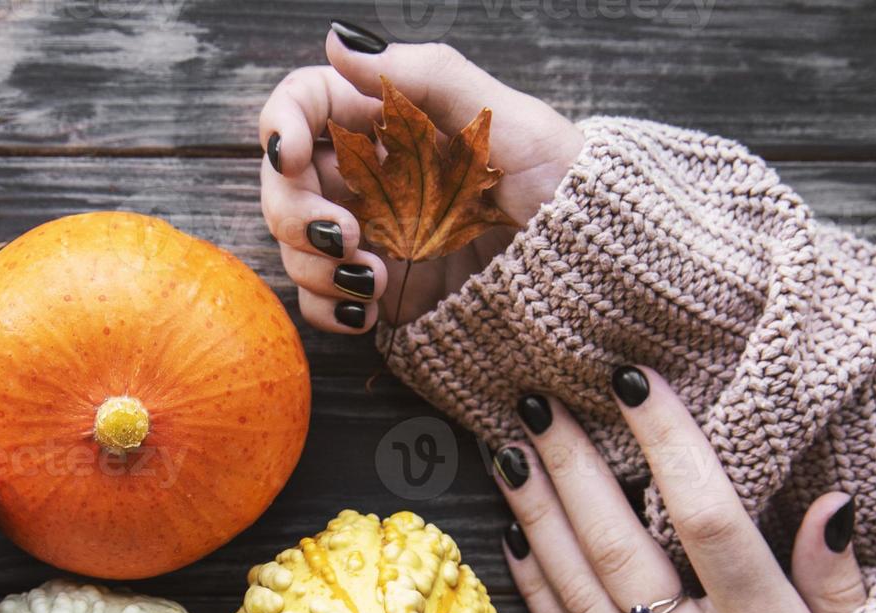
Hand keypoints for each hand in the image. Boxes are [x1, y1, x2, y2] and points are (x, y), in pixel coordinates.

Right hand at [258, 24, 582, 334]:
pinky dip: (330, 309)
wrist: (592, 264)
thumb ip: (424, 74)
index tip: (296, 152)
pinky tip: (369, 308)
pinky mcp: (380, 290)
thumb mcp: (503, 116)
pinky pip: (323, 301)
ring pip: (296, 246)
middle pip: (285, 183)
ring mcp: (372, 237)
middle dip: (294, 211)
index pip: (306, 105)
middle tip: (343, 235)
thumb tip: (340, 41)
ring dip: (316, 266)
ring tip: (375, 278)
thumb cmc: (560, 180)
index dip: (283, 124)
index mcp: (390, 123)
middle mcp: (369, 178)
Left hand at [497, 367, 867, 612]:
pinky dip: (532, 586)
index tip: (629, 378)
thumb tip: (835, 504)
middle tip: (533, 400)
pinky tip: (510, 534)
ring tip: (505, 450)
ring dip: (535, 514)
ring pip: (576, 589)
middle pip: (621, 546)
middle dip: (573, 466)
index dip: (667, 442)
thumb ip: (840, 586)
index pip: (710, 518)